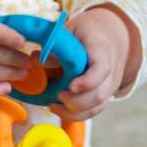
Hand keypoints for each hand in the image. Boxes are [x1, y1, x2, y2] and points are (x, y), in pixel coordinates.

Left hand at [48, 6, 139, 120]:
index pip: (102, 69)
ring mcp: (109, 86)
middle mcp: (111, 72)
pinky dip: (75, 114)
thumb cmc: (87, 33)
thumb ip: (57, 47)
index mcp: (102, 51)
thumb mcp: (72, 31)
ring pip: (97, 107)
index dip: (88, 81)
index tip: (71, 86)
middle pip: (99, 95)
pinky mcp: (103, 95)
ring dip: (74, 112)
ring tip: (53, 106)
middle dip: (76, 102)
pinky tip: (58, 108)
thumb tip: (36, 60)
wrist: (109, 36)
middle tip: (57, 96)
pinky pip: (92, 111)